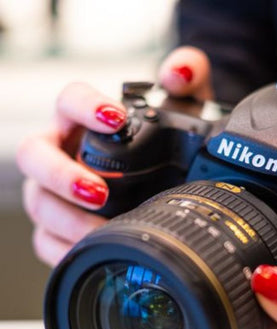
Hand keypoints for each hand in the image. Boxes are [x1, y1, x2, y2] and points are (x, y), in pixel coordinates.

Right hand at [17, 46, 212, 266]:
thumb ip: (187, 77)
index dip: (85, 107)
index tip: (115, 119)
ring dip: (67, 219)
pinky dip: (66, 249)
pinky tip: (93, 253)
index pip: (69, 101)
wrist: (167, 177)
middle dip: (61, 175)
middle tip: (100, 191)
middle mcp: (63, 153)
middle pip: (35, 156)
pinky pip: (47, 240)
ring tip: (102, 230)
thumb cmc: (165, 142)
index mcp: (84, 121)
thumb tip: (177, 73)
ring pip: (38, 202)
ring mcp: (56, 191)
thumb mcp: (182, 108)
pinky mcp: (60, 226)